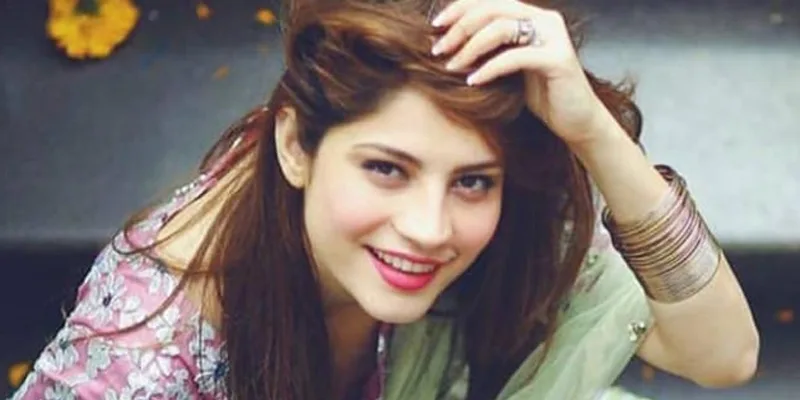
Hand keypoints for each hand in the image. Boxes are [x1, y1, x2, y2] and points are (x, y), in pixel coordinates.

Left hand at [431, 0, 615, 145]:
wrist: (576, 122)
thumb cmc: (542, 96)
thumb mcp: (509, 67)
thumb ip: (489, 50)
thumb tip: (447, 43)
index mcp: (532, 17)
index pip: (490, 0)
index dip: (460, 8)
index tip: (435, 26)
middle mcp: (545, 20)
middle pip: (492, 9)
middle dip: (460, 28)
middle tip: (439, 50)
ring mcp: (553, 37)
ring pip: (501, 28)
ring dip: (470, 47)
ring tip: (453, 66)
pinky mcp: (558, 59)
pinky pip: (514, 57)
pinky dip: (489, 68)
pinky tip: (473, 81)